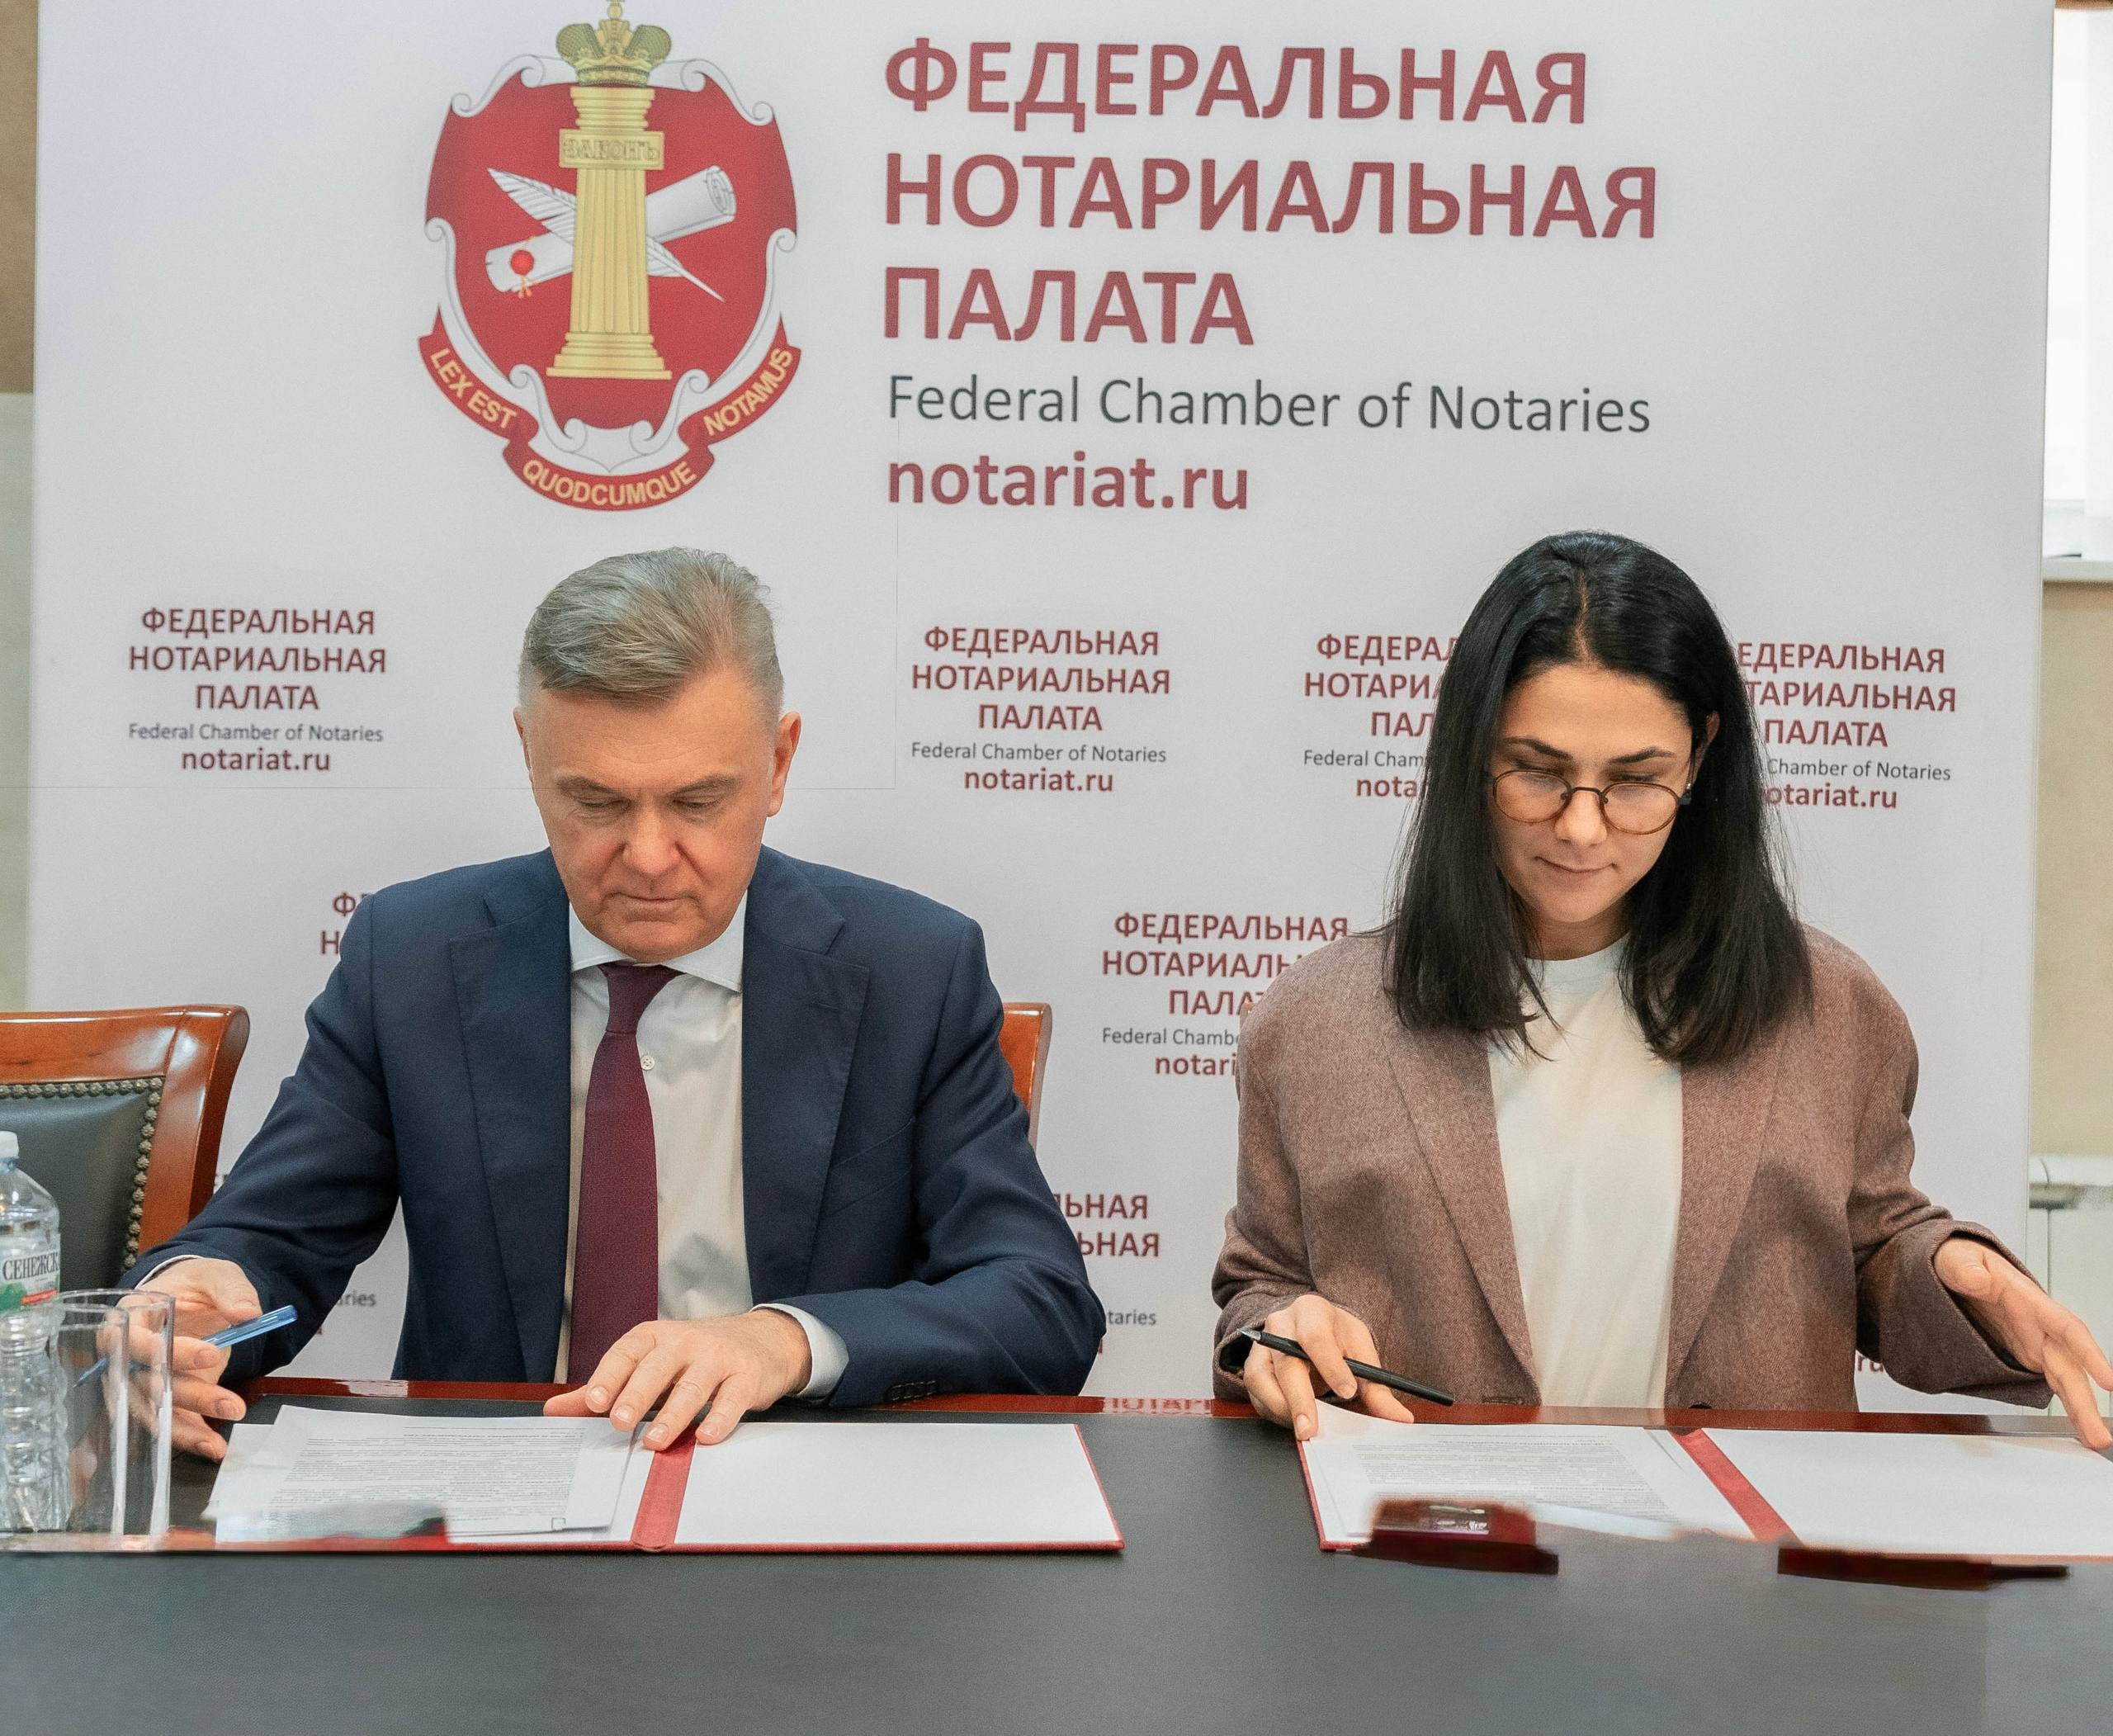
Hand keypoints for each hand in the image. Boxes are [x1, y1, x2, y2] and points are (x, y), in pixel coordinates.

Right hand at [135, 1257, 260, 1461]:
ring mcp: (141, 1381)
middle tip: (230, 1404)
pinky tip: (213, 1448)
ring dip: (186, 1430)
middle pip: (146, 1384)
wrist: (193, 1299)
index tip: (209, 1355)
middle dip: (189, 1396)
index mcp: (129, 1318)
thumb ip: (231, 1290)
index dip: (167, 1351)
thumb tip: (247, 1313)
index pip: (136, 1341)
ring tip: (217, 1445)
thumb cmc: (195, 1284)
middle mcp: (126, 1355)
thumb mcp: (216, 1275)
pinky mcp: (161, 1399)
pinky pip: (169, 1423)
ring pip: (153, 1413)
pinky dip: (190, 1438)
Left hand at [543, 1311, 812, 1449]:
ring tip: (656, 1441)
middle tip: (619, 1422)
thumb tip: (555, 1410)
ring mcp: (719, 1357)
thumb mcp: (651, 1362)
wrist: (764, 1340)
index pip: (628, 1352)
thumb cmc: (697, 1356)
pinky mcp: (747, 1375)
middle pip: (658, 1367)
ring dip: (674, 1414)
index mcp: (657, 1338)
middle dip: (637, 1394)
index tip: (592, 1401)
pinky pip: (733, 1397)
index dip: (609, 1375)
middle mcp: (687, 1342)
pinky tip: (705, 1436)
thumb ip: (606, 1387)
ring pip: (694, 1385)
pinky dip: (720, 1417)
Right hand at [1241, 1294, 1418, 1439]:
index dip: (1330, 1366)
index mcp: (1311, 1310)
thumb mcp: (1361, 1352)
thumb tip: (1399, 1418)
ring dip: (1282, 1409)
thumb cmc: (1337, 1338)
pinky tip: (1294, 1421)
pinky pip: (1256, 1395)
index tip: (1348, 1392)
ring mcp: (1262, 1345)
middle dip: (1299, 1399)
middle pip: (1285, 1362)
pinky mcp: (1253, 1366)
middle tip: (1311, 1429)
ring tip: (1305, 1428)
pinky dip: (1274, 1413)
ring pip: (1261, 1379)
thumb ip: (1377, 1385)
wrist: (1312, 1328)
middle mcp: (1280, 1324)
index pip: (1315, 1337)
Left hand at [1934, 1237, 2112, 1449]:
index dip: (2089, 1353)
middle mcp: (2039, 1327)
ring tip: (2095, 1439)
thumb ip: (1964, 1268)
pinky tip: (2078, 1426)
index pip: (2066, 1328)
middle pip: (2070, 1366)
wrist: (1954, 1268)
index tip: (2108, 1380)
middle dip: (2087, 1401)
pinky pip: (2051, 1383)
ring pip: (2065, 1380)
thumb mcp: (1956, 1257)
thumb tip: (1976, 1278)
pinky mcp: (2027, 1357)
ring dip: (2081, 1411)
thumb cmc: (1962, 1260)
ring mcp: (2035, 1344)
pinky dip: (2065, 1405)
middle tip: (2099, 1435)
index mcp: (2030, 1302)